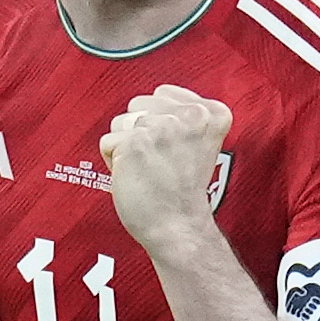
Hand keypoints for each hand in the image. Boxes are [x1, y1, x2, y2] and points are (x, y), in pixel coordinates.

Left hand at [98, 84, 232, 256]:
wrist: (179, 227)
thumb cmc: (183, 191)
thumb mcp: (200, 142)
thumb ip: (183, 114)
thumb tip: (151, 98)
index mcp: (212, 113)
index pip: (163, 93)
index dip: (159, 122)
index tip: (173, 149)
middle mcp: (190, 116)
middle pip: (138, 105)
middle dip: (140, 132)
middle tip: (160, 162)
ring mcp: (161, 128)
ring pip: (121, 122)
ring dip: (126, 147)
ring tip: (148, 169)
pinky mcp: (135, 143)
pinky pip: (107, 143)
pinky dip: (114, 163)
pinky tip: (135, 177)